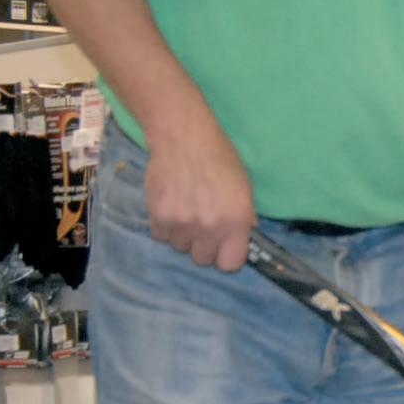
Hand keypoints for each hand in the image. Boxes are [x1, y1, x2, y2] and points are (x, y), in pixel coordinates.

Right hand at [144, 110, 255, 271]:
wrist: (184, 138)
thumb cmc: (220, 159)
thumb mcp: (244, 187)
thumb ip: (244, 217)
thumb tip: (242, 239)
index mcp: (237, 220)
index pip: (230, 265)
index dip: (226, 256)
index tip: (223, 246)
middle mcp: (211, 227)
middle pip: (202, 259)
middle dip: (202, 245)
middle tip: (201, 223)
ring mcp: (183, 224)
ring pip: (180, 247)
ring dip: (183, 234)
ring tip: (185, 207)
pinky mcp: (159, 217)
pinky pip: (161, 235)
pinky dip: (165, 225)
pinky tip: (171, 203)